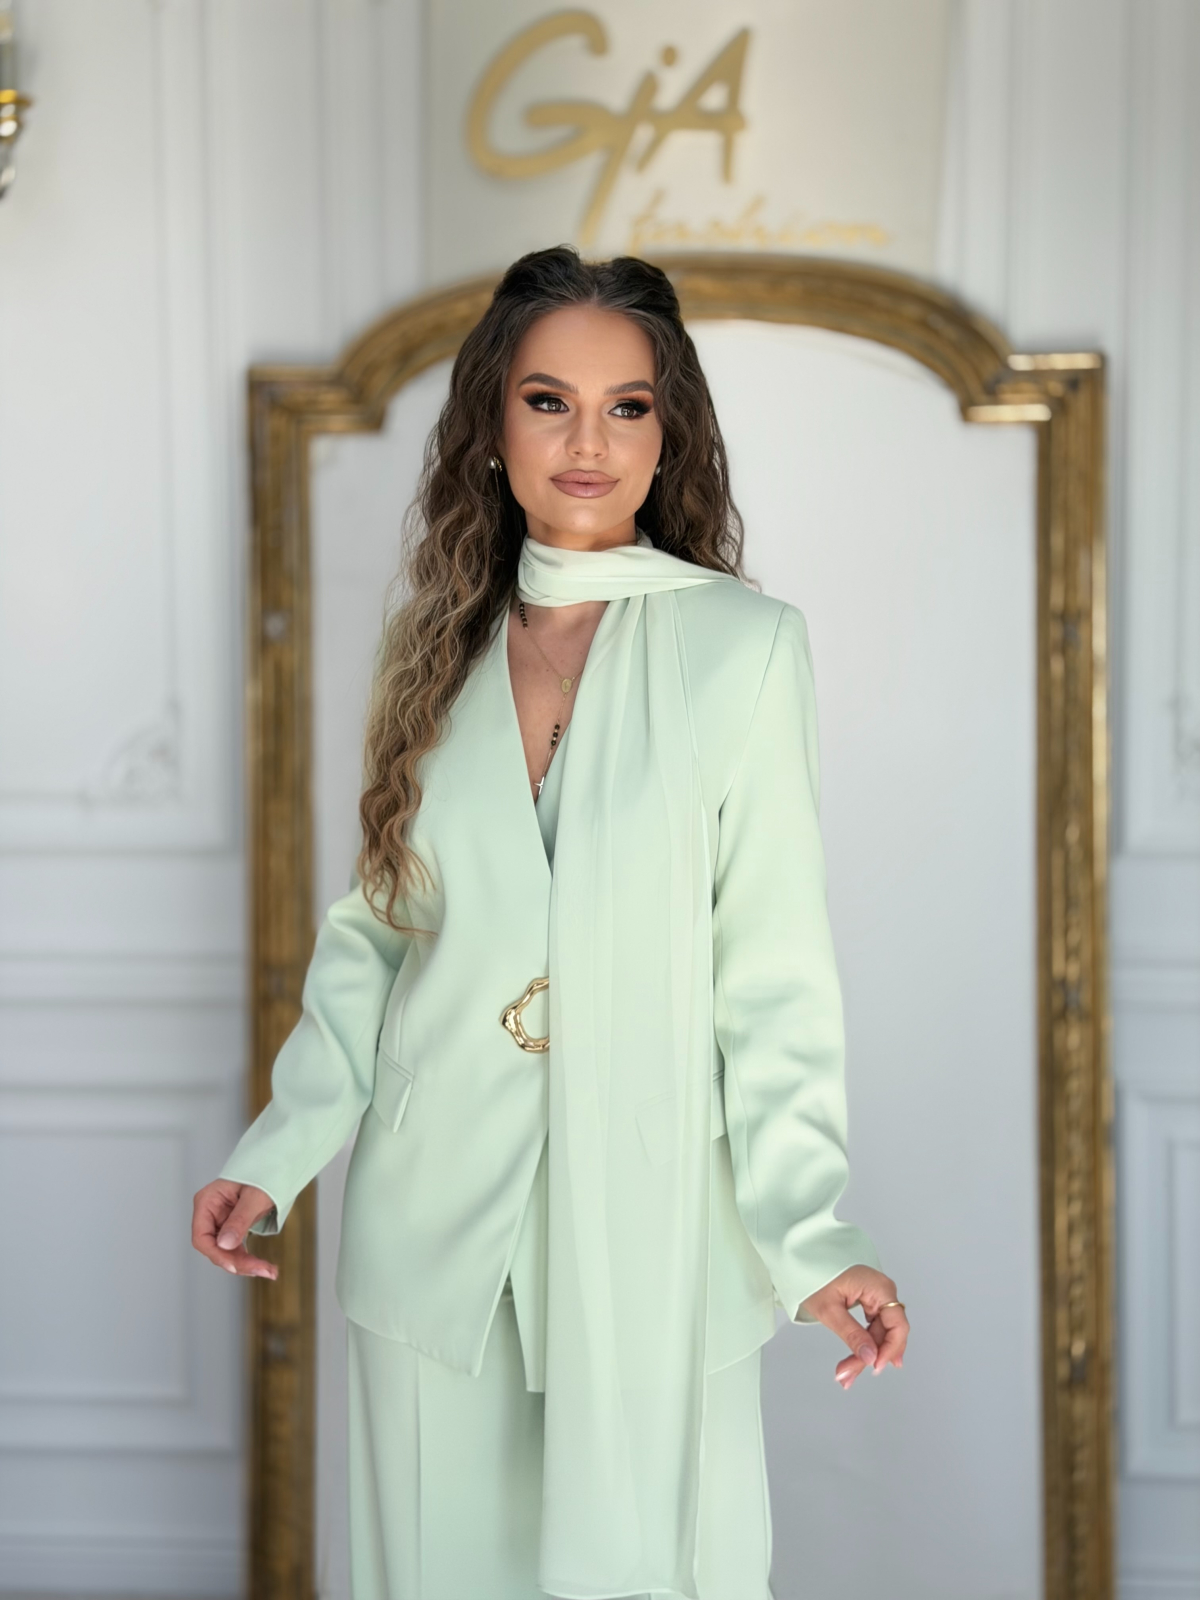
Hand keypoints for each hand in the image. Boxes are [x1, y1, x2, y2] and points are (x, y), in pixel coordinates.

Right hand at [191, 1179, 278, 1279]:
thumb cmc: (264, 1172)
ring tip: (269, 1271)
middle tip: (263, 1270)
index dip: (217, 1255)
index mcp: (207, 1201)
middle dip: (238, 1262)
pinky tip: (263, 1266)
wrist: (275, 1165)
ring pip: (226, 1251)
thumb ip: (239, 1220)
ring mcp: (219, 1220)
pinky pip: (235, 1247)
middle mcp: (209, 1213)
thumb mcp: (254, 1197)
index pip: (201, 1238)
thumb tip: (225, 1244)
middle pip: (215, 1248)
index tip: (236, 1265)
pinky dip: (248, 1257)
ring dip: (245, 1264)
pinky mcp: (231, 1226)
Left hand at [797, 1264, 907, 1389]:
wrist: (801, 1260)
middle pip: (887, 1332)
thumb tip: (871, 1358)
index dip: (890, 1349)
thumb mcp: (830, 1310)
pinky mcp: (869, 1301)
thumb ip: (852, 1334)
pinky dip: (862, 1343)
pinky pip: (872, 1326)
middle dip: (870, 1357)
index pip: (898, 1325)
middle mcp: (883, 1291)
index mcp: (879, 1288)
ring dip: (865, 1354)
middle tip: (847, 1376)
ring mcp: (877, 1296)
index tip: (874, 1367)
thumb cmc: (813, 1277)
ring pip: (879, 1333)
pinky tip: (856, 1359)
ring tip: (846, 1374)